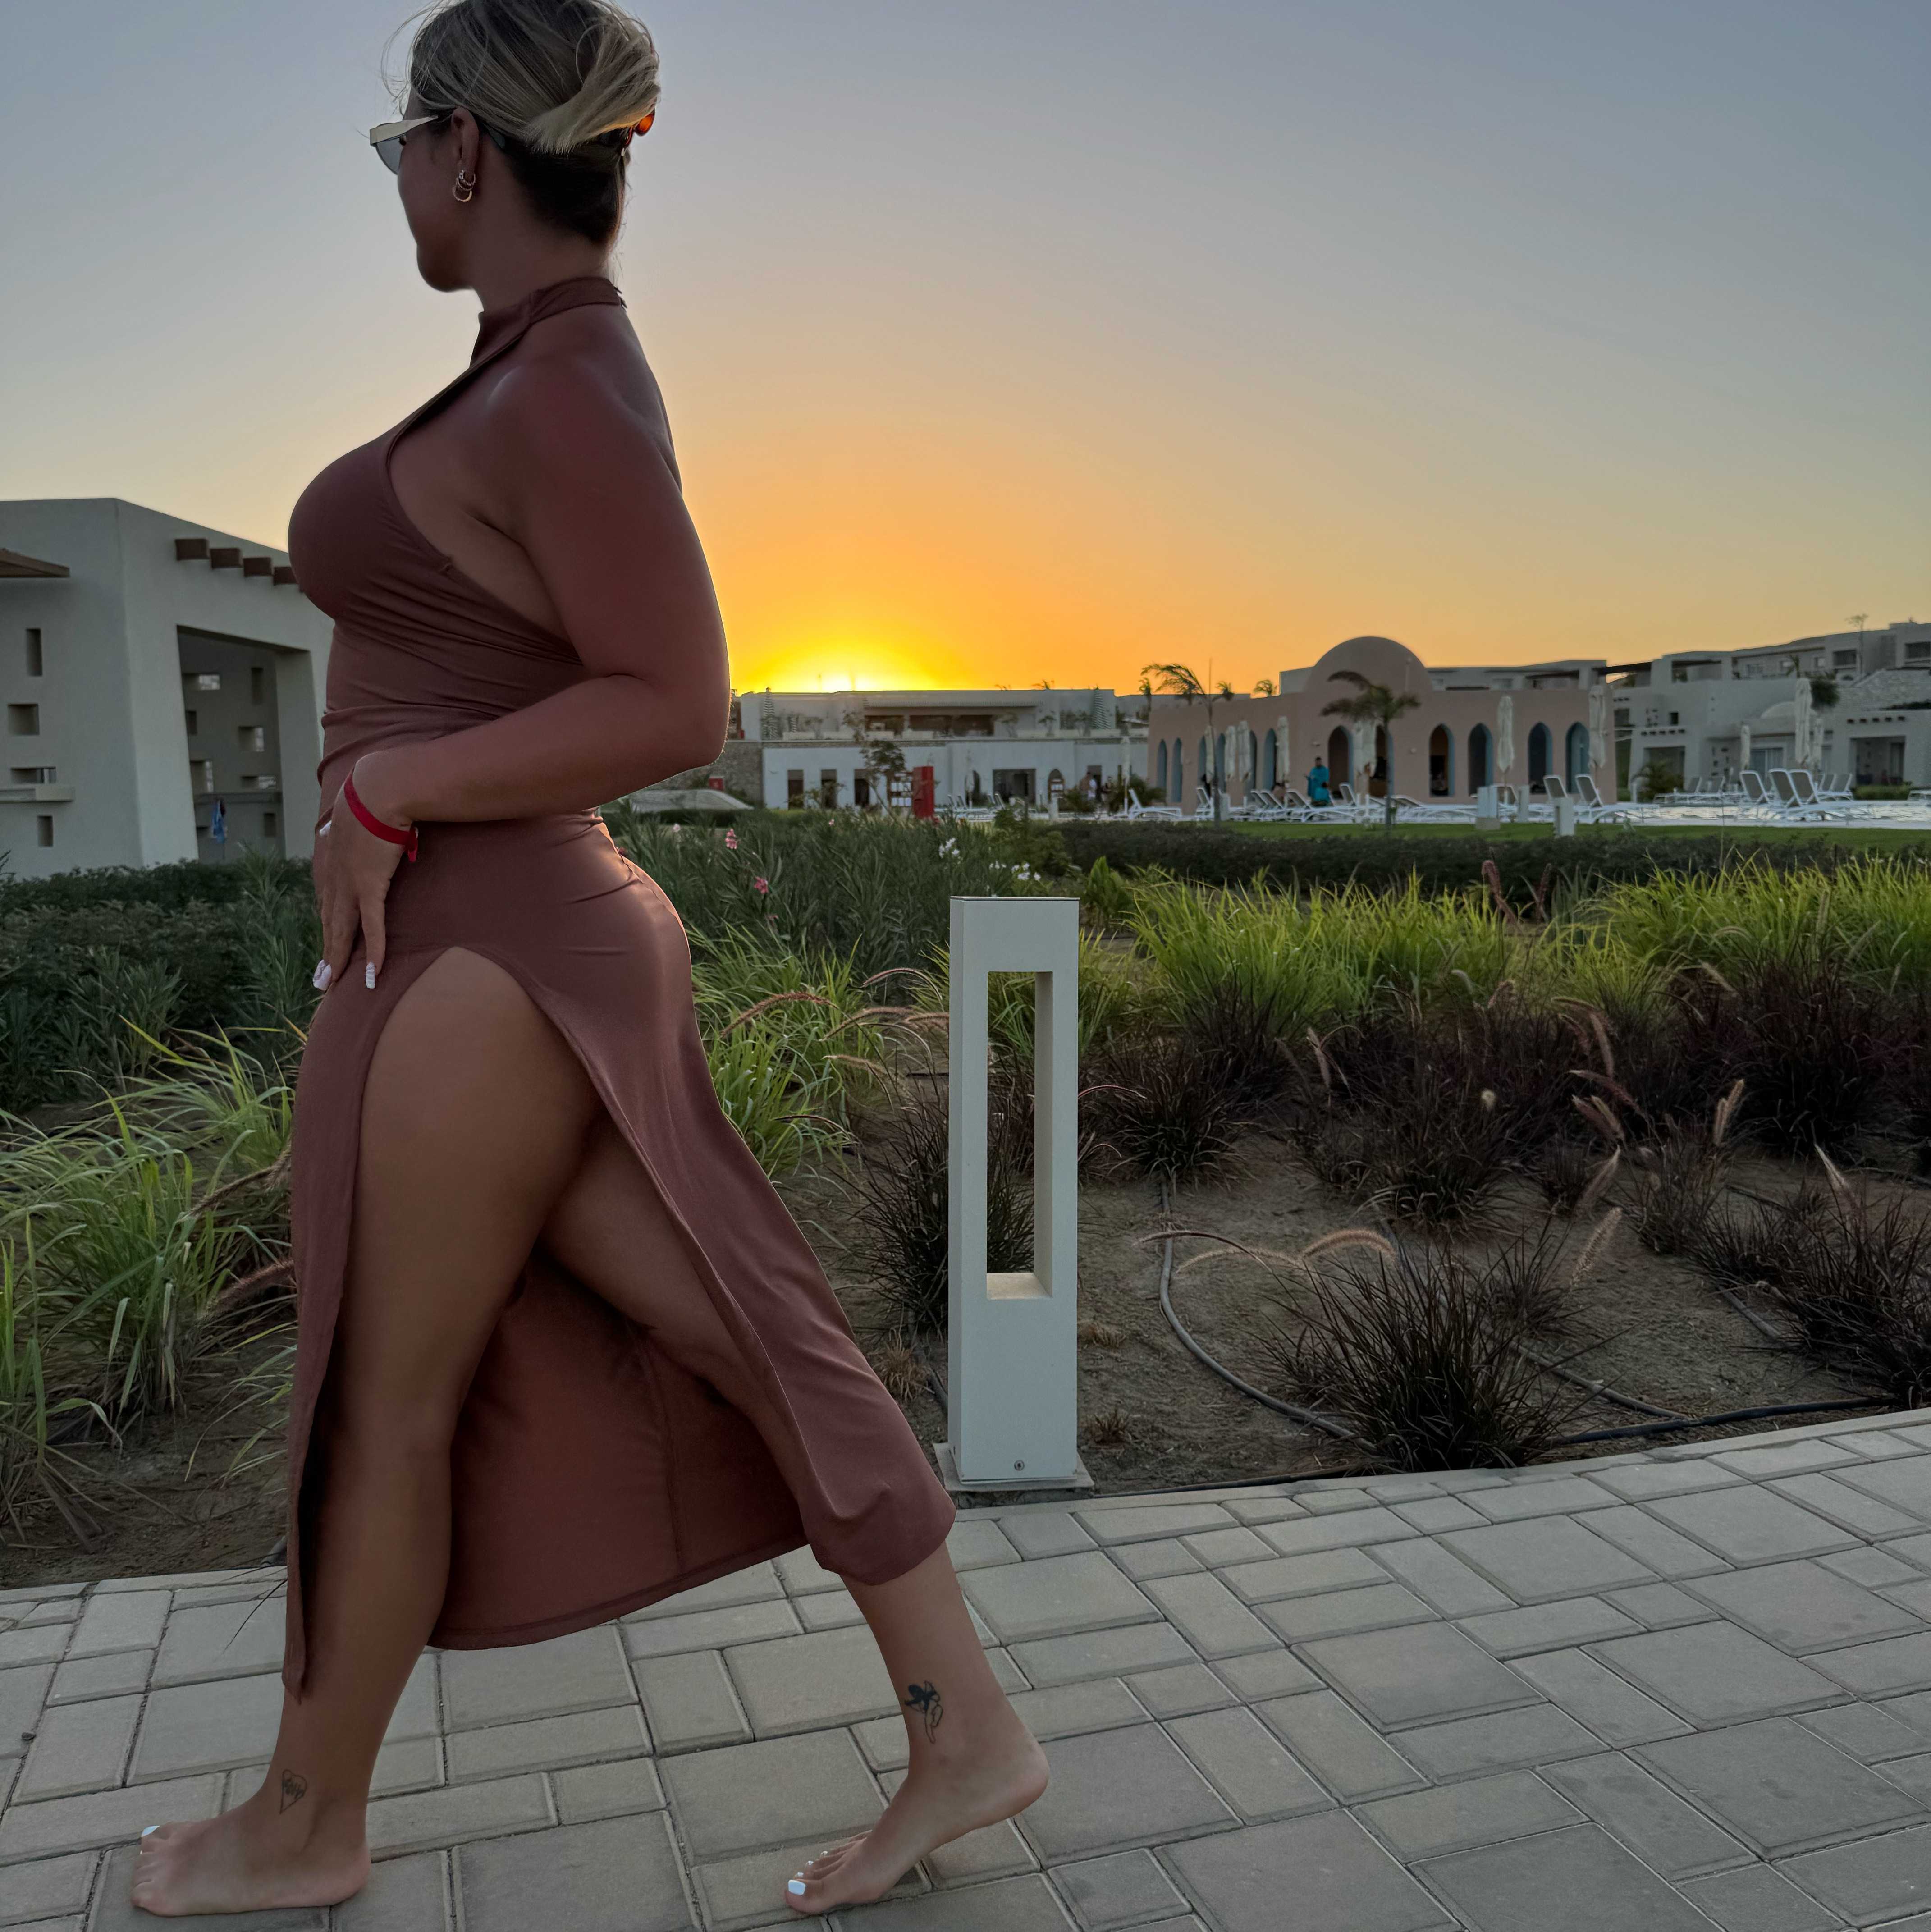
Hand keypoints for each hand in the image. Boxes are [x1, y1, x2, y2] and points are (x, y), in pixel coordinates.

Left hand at [313, 759, 412, 992]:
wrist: (375, 793)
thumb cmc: (368, 799)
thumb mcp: (349, 819)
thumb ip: (341, 832)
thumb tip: (330, 831)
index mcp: (329, 865)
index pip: (327, 904)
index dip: (326, 928)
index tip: (325, 945)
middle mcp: (334, 880)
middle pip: (329, 924)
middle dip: (326, 954)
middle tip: (321, 980)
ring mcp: (350, 886)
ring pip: (342, 932)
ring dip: (338, 961)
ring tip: (333, 985)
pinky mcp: (369, 888)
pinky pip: (373, 928)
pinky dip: (373, 953)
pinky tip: (372, 975)